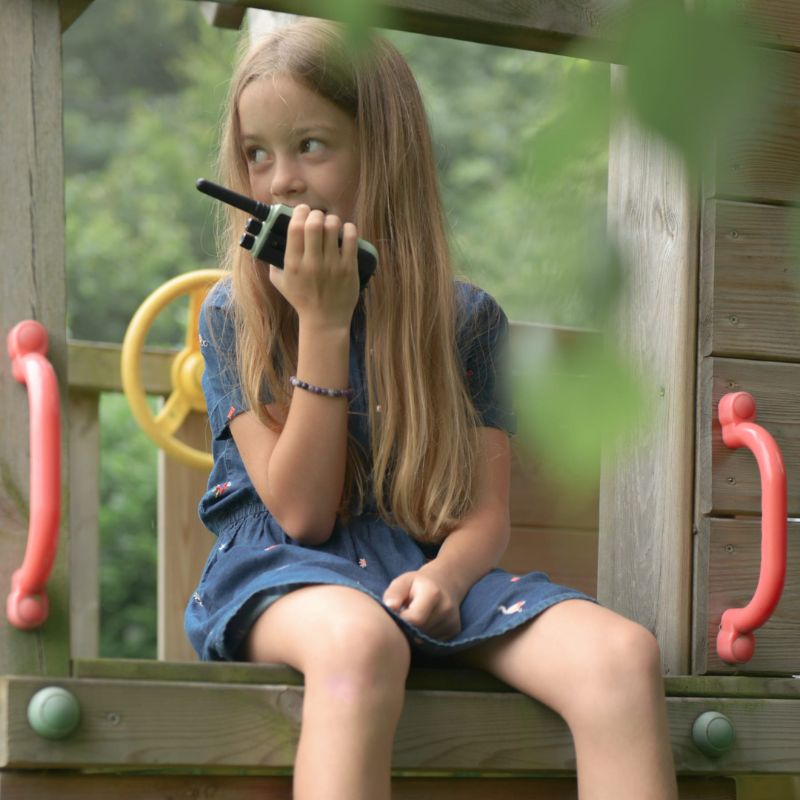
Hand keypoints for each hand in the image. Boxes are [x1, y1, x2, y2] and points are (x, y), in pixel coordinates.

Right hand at [267, 205, 359, 327]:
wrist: (325, 321)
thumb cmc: (302, 300)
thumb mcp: (280, 283)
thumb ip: (273, 263)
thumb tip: (267, 243)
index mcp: (293, 264)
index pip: (295, 228)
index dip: (299, 212)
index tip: (303, 211)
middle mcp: (312, 263)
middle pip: (314, 224)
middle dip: (316, 214)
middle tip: (318, 217)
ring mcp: (332, 266)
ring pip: (333, 228)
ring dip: (332, 220)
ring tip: (331, 224)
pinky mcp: (349, 269)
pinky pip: (351, 239)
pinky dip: (349, 229)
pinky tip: (345, 230)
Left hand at [383, 567, 462, 640]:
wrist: (444, 583)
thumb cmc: (417, 584)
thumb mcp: (403, 582)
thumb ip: (394, 593)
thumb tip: (389, 607)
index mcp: (433, 593)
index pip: (415, 619)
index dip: (401, 622)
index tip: (395, 617)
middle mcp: (446, 608)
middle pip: (419, 631)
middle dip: (407, 629)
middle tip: (403, 617)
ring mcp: (452, 621)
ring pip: (426, 640)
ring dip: (415, 635)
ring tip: (414, 620)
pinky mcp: (455, 631)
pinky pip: (434, 643)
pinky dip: (425, 638)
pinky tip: (423, 625)